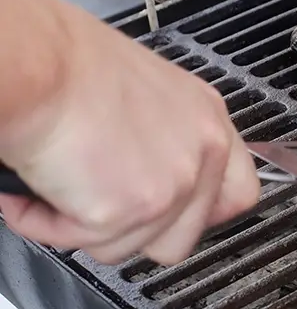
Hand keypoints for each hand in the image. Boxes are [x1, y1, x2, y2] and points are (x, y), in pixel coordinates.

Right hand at [0, 0, 259, 265]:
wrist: (42, 66)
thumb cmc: (73, 66)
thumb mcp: (149, 94)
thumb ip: (167, 139)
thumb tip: (148, 172)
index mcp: (207, 119)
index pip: (238, 192)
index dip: (197, 212)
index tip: (166, 211)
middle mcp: (203, 151)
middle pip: (184, 236)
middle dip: (134, 231)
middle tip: (99, 202)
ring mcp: (175, 183)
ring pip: (130, 247)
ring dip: (86, 225)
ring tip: (61, 180)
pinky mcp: (135, 208)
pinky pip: (86, 242)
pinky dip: (51, 223)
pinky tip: (41, 186)